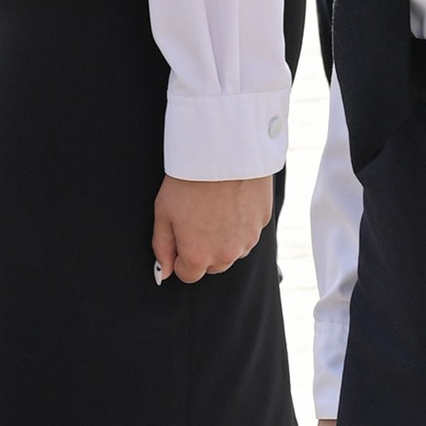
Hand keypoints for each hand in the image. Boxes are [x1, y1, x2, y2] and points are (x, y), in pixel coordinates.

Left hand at [152, 173, 272, 280]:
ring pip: (233, 250)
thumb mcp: (163, 213)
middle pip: (212, 266)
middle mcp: (226, 254)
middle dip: (203, 250)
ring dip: (224, 239)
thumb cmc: (188, 180)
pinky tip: (231, 200)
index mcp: (199, 255)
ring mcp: (248, 239)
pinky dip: (240, 223)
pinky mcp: (263, 222)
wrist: (223, 150)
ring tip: (214, 207)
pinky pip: (249, 232)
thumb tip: (164, 273)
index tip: (180, 236)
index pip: (187, 275)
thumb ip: (162, 247)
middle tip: (196, 218)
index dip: (179, 257)